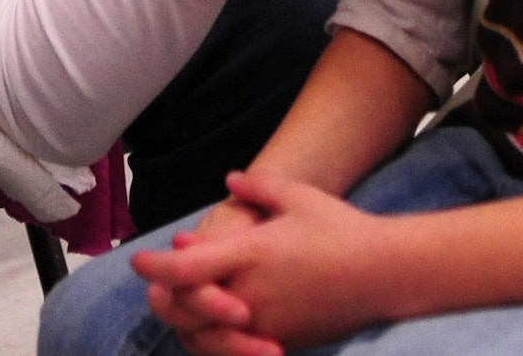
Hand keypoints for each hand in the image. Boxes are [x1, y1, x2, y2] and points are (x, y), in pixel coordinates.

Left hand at [134, 170, 392, 352]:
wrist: (384, 274)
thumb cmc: (340, 228)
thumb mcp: (297, 196)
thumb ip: (256, 186)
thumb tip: (228, 182)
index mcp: (249, 254)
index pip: (182, 271)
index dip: (153, 268)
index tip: (138, 260)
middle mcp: (250, 294)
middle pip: (185, 308)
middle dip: (165, 296)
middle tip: (157, 282)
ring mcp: (264, 324)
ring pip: (205, 335)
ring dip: (187, 320)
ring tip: (181, 303)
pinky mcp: (280, 343)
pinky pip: (233, 349)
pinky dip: (215, 339)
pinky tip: (215, 324)